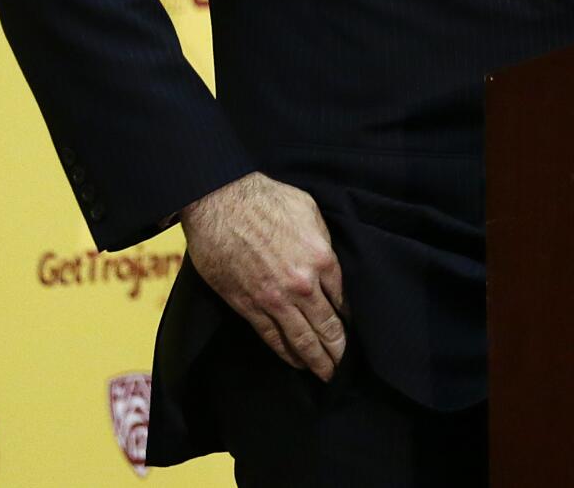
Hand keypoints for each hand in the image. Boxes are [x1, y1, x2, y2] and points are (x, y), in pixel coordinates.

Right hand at [179, 171, 346, 380]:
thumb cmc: (267, 200)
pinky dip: (285, 352)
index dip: (348, 319)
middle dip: (338, 349)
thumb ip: (323, 241)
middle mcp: (302, 284)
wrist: (221, 203)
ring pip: (301, 338)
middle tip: (344, 363)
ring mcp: (274, 298)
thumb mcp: (310, 212)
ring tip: (326, 373)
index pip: (343, 300)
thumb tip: (328, 262)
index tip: (352, 329)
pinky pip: (271, 336)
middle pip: (327, 326)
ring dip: (315, 359)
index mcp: (322, 259)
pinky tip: (295, 361)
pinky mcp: (247, 305)